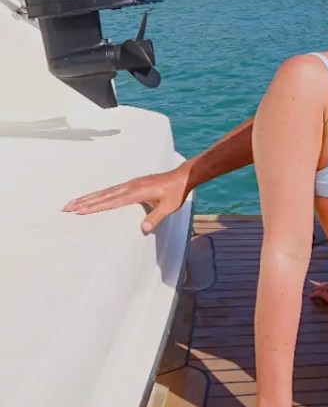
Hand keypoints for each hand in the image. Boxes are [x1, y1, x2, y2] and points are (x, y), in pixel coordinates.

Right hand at [62, 165, 189, 232]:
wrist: (181, 177)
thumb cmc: (176, 192)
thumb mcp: (169, 207)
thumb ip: (156, 217)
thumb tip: (143, 229)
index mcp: (136, 192)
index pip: (111, 201)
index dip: (95, 206)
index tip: (80, 211)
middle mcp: (130, 186)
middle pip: (102, 195)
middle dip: (84, 202)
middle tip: (66, 207)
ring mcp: (130, 184)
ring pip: (104, 192)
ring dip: (88, 197)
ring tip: (72, 202)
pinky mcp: (132, 184)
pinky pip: (111, 190)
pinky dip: (99, 194)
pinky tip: (92, 197)